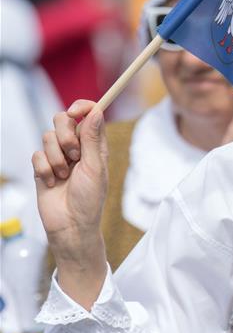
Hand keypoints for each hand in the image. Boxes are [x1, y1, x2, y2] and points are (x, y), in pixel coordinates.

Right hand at [31, 100, 107, 309]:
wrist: (71, 225)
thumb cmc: (89, 199)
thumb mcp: (94, 167)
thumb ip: (92, 139)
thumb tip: (96, 111)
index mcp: (94, 144)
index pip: (89, 114)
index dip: (82, 107)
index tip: (76, 110)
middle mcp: (76, 147)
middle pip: (63, 120)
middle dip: (65, 135)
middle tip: (74, 155)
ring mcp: (58, 156)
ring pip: (48, 137)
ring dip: (57, 158)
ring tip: (65, 176)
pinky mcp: (42, 168)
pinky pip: (37, 155)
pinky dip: (45, 169)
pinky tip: (53, 183)